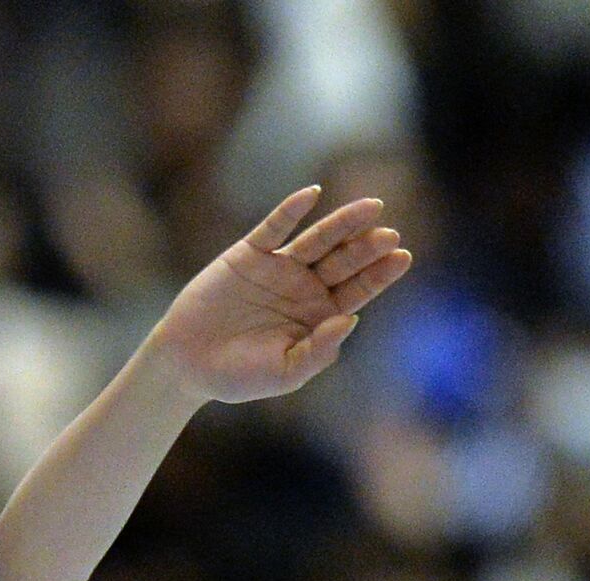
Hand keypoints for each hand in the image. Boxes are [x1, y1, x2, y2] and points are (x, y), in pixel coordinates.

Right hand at [144, 186, 411, 403]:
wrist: (186, 364)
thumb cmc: (238, 376)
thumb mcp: (286, 373)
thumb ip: (319, 350)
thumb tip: (351, 318)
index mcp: (318, 316)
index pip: (358, 290)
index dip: (380, 274)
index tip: (402, 257)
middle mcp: (303, 288)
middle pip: (344, 261)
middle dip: (367, 248)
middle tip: (389, 235)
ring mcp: (277, 269)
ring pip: (317, 239)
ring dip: (343, 224)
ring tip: (372, 208)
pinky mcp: (248, 254)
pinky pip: (273, 227)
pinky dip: (292, 210)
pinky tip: (313, 195)